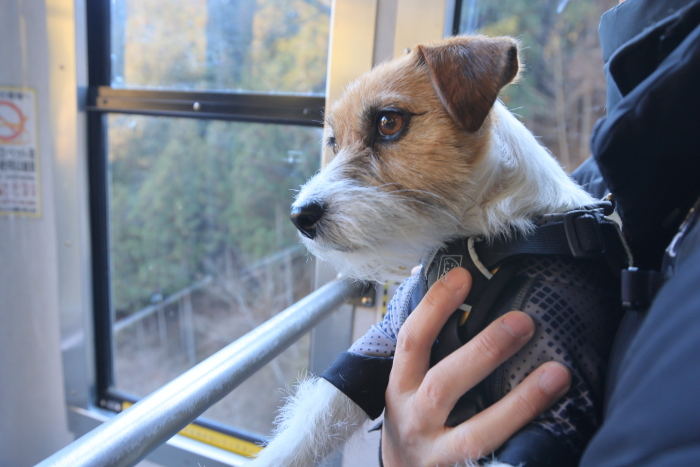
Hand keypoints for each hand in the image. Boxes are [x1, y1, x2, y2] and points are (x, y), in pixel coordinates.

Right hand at [381, 267, 571, 466]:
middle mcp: (414, 419)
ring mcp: (438, 454)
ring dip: (520, 402)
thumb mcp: (408, 387)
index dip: (435, 306)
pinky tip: (555, 427)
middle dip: (485, 350)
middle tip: (523, 322)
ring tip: (557, 374)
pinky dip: (522, 443)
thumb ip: (430, 354)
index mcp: (400, 387)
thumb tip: (464, 296)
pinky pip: (492, 459)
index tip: (463, 276)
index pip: (412, 340)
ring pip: (477, 431)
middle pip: (444, 383)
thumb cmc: (413, 423)